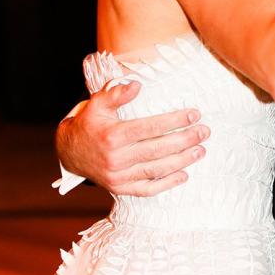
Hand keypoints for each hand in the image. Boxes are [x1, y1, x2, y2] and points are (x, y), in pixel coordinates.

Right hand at [55, 81, 208, 194]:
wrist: (69, 153)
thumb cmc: (88, 124)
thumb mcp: (96, 104)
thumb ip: (116, 94)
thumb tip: (137, 85)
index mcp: (112, 136)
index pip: (149, 127)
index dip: (174, 121)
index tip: (194, 114)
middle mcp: (115, 159)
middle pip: (157, 149)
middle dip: (184, 140)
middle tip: (204, 132)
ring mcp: (118, 177)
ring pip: (156, 169)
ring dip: (182, 161)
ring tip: (200, 150)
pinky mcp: (120, 188)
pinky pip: (147, 189)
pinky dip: (167, 184)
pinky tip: (184, 175)